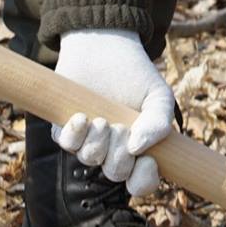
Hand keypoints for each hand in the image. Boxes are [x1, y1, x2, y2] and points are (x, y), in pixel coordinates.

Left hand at [51, 28, 173, 196]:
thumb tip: (138, 149)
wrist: (106, 45)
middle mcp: (113, 149)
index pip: (141, 181)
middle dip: (119, 155)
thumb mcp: (158, 96)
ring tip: (101, 119)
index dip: (143, 180)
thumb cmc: (135, 73)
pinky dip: (74, 134)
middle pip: (115, 173)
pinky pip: (66, 144)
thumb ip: (160, 122)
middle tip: (121, 128)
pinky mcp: (65, 128)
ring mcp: (88, 140)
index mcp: (139, 148)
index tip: (148, 161)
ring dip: (98, 142)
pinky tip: (82, 117)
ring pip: (90, 160)